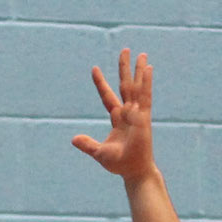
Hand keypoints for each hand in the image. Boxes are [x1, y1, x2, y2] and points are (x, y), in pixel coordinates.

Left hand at [73, 48, 154, 180]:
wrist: (133, 171)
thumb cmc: (119, 164)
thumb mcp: (99, 153)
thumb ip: (87, 144)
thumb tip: (73, 139)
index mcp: (117, 119)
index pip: (107, 97)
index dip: (101, 83)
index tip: (94, 69)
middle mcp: (128, 112)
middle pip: (125, 85)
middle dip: (124, 68)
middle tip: (124, 50)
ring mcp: (137, 113)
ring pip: (136, 87)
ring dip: (138, 70)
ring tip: (141, 54)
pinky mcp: (144, 116)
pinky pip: (145, 96)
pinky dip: (146, 82)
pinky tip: (148, 68)